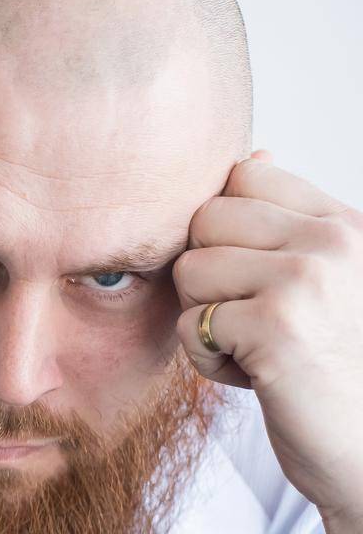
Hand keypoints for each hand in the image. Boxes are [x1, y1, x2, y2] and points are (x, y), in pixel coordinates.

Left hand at [172, 150, 362, 523]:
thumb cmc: (338, 372)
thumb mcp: (326, 283)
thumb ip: (288, 226)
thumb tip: (253, 155)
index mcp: (345, 224)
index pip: (245, 176)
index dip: (225, 232)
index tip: (256, 280)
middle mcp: (333, 241)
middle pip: (204, 220)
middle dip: (209, 278)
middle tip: (255, 322)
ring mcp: (307, 279)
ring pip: (188, 270)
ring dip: (205, 321)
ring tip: (257, 349)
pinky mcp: (275, 325)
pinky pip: (188, 324)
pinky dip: (208, 361)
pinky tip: (257, 377)